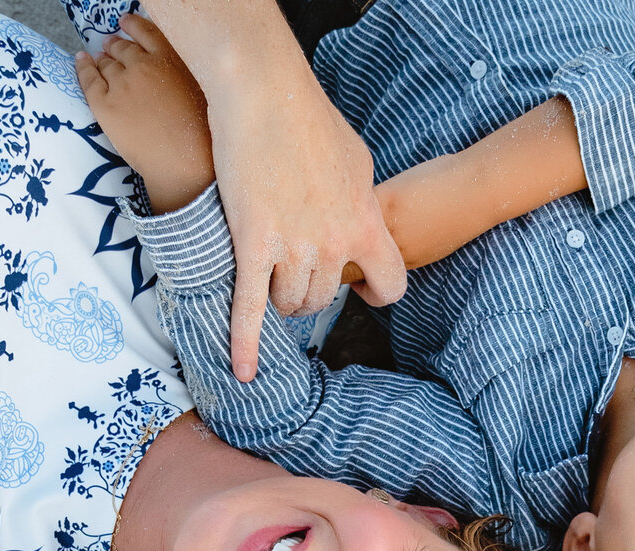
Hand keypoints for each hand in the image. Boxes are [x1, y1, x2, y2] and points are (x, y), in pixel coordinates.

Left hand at [77, 17, 214, 213]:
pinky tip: (81, 60)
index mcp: (170, 61)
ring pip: (107, 63)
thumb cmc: (198, 136)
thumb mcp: (198, 93)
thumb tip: (164, 72)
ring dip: (103, 59)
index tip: (125, 22)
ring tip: (99, 59)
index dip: (133, 26)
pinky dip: (83, 67)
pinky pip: (88, 79)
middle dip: (116, 46)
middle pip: (123, 49)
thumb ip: (179, 75)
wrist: (182, 164)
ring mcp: (122, 84)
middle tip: (111, 46)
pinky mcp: (105, 104)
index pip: (147, 34)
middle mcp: (144, 66)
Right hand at [192, 40, 404, 378]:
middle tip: (295, 271)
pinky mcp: (251, 244)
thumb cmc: (310, 120)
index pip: (390, 285)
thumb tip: (361, 221)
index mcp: (367, 224)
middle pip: (325, 298)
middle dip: (310, 291)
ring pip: (290, 303)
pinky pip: (249, 308)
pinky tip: (244, 372)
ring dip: (281, 297)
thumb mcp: (358, 162)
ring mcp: (293, 247)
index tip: (360, 289)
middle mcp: (334, 244)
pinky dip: (245, 344)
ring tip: (269, 280)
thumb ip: (361, 203)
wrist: (264, 93)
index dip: (376, 292)